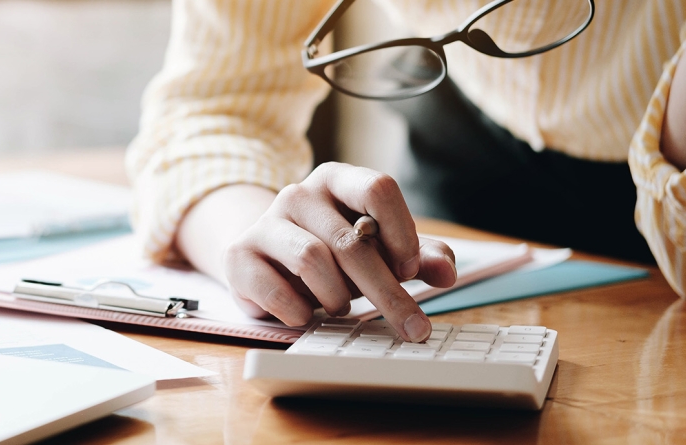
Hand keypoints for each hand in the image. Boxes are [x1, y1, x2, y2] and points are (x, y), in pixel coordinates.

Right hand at [222, 163, 456, 341]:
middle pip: (351, 239)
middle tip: (411, 325)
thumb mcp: (378, 250)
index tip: (410, 269)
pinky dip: (300, 311)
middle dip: (386, 290)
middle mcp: (298, 193)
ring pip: (313, 261)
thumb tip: (446, 272)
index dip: (401, 232)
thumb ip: (417, 256)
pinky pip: (277, 291)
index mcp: (336, 180)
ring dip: (338, 297)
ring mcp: (264, 223)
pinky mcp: (239, 257)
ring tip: (340, 307)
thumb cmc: (330, 253)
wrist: (263, 260)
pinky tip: (306, 313)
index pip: (378, 188)